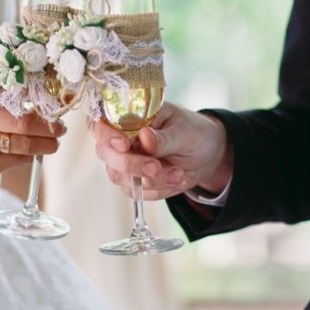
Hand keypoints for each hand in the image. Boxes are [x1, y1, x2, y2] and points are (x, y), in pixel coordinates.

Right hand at [0, 82, 63, 183]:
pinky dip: (29, 157)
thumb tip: (48, 107)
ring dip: (45, 144)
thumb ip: (6, 101)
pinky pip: (15, 160)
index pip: (13, 89)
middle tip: (60, 128)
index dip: (38, 93)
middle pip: (24, 120)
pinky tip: (33, 154)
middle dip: (48, 126)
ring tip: (54, 143)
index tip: (57, 98)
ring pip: (23, 143)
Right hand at [90, 102, 232, 200]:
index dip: (105, 135)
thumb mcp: (185, 131)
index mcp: (130, 116)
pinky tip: (176, 179)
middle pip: (105, 153)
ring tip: (179, 173)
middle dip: (131, 164)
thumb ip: (164, 137)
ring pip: (121, 177)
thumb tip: (144, 137)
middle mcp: (121, 139)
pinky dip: (159, 190)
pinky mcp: (134, 182)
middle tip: (156, 168)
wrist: (208, 155)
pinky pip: (137, 193)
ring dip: (152, 180)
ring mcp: (124, 162)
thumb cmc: (194, 132)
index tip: (124, 144)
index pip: (100, 123)